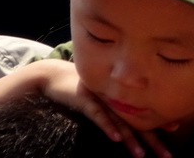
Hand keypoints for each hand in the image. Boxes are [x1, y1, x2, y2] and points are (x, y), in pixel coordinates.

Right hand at [34, 61, 171, 157]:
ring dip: (131, 139)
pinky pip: (97, 115)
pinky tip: (115, 138)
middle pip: (134, 121)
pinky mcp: (83, 100)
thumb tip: (124, 126)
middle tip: (166, 155)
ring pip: (118, 121)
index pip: (140, 113)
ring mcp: (98, 98)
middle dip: (152, 139)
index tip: (173, 128)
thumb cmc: (75, 88)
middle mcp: (111, 97)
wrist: (51, 75)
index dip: (157, 122)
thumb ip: (110, 105)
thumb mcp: (96, 95)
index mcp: (116, 97)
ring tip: (141, 155)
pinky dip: (107, 126)